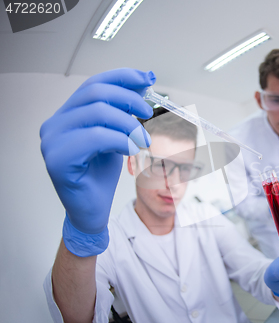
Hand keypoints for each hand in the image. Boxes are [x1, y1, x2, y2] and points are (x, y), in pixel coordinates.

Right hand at [40, 68, 154, 256]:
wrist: (91, 210)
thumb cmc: (100, 175)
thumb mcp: (116, 136)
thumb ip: (122, 112)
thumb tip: (142, 83)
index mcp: (67, 115)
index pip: (93, 84)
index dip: (122, 77)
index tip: (147, 79)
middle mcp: (55, 123)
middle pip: (95, 93)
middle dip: (129, 99)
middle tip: (148, 114)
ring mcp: (52, 140)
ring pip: (97, 113)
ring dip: (129, 124)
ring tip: (143, 140)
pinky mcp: (58, 159)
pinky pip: (95, 137)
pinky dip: (120, 140)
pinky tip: (131, 149)